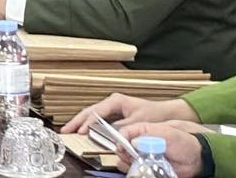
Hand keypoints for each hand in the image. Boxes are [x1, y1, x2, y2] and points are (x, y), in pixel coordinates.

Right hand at [63, 93, 197, 133]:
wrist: (170, 113)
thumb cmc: (156, 114)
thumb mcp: (139, 122)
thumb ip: (124, 127)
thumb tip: (110, 134)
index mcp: (116, 101)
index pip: (95, 112)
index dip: (85, 123)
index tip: (78, 132)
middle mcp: (113, 103)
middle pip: (89, 112)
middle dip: (77, 122)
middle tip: (65, 131)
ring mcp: (114, 109)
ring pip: (93, 115)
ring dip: (82, 123)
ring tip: (71, 132)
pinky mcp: (118, 115)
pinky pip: (100, 120)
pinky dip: (91, 126)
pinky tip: (86, 132)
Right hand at [114, 122, 204, 177]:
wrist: (197, 159)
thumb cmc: (184, 141)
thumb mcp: (168, 133)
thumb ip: (149, 134)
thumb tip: (132, 141)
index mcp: (142, 130)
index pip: (124, 132)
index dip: (120, 139)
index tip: (122, 147)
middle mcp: (140, 143)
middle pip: (122, 148)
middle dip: (124, 153)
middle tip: (133, 157)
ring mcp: (144, 156)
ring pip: (127, 161)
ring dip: (131, 164)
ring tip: (142, 165)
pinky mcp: (148, 168)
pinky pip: (137, 171)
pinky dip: (138, 172)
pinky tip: (145, 171)